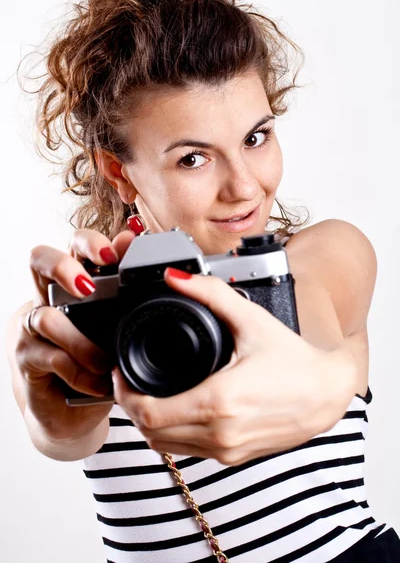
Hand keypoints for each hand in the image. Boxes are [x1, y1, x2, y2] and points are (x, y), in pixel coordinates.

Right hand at [14, 229, 134, 443]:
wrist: (74, 407)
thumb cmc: (100, 356)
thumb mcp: (120, 325)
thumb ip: (125, 291)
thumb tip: (135, 249)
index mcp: (77, 280)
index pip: (76, 245)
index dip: (91, 242)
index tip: (114, 254)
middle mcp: (50, 295)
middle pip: (40, 259)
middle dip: (62, 266)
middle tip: (87, 286)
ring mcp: (34, 325)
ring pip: (45, 315)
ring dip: (80, 342)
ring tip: (105, 362)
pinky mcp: (27, 356)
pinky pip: (52, 357)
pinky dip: (79, 372)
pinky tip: (98, 382)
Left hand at [112, 268, 355, 465]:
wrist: (326, 393)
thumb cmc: (294, 358)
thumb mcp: (250, 319)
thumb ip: (210, 294)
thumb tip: (175, 278)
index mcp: (218, 401)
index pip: (148, 412)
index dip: (123, 394)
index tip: (120, 372)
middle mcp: (220, 433)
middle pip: (150, 432)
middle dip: (131, 406)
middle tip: (129, 379)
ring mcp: (227, 451)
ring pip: (165, 447)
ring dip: (149, 423)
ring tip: (147, 392)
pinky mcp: (234, 457)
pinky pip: (187, 452)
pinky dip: (171, 434)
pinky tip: (174, 410)